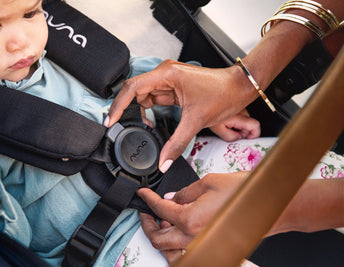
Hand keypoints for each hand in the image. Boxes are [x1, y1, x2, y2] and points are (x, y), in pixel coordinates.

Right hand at [106, 60, 256, 170]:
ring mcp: (169, 80)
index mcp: (167, 75)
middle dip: (127, 110)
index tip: (111, 120)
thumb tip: (163, 161)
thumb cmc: (223, 94)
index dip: (119, 105)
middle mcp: (165, 74)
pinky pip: (154, 98)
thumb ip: (176, 144)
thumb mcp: (195, 121)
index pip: (133, 87)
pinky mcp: (173, 86)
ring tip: (143, 127)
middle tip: (120, 126)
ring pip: (144, 95)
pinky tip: (151, 122)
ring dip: (140, 112)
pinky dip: (150, 110)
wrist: (239, 87)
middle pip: (135, 91)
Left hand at [137, 172, 248, 262]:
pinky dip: (176, 243)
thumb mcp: (209, 182)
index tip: (143, 194)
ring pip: (170, 250)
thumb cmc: (245, 194)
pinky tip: (178, 230)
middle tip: (145, 211)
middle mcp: (194, 237)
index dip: (148, 199)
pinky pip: (185, 251)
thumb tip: (171, 198)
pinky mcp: (211, 246)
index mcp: (190, 219)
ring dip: (161, 237)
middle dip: (147, 223)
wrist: (270, 206)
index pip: (160, 209)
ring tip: (160, 221)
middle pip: (158, 238)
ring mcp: (203, 245)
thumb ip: (185, 192)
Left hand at [210, 109, 260, 140]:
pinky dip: (236, 122)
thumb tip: (239, 138)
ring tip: (227, 126)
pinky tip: (227, 121)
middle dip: (243, 132)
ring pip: (246, 121)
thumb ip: (231, 137)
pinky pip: (242, 117)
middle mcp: (242, 110)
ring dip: (239, 127)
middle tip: (230, 132)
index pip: (255, 125)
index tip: (248, 139)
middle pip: (251, 125)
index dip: (254, 135)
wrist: (204, 103)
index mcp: (239, 117)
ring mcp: (241, 107)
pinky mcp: (238, 106)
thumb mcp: (219, 130)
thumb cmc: (209, 115)